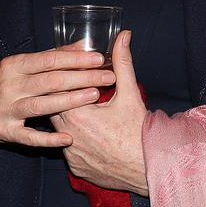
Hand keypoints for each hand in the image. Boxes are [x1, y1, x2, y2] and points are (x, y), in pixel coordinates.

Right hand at [0, 47, 114, 147]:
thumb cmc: (3, 82)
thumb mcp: (22, 65)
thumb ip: (53, 56)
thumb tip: (84, 45)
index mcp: (15, 66)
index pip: (50, 60)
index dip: (76, 59)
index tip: (100, 59)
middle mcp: (10, 86)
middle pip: (50, 81)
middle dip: (82, 78)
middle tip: (107, 77)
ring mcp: (6, 109)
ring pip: (41, 105)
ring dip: (69, 101)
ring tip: (94, 96)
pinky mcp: (4, 131)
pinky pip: (28, 137)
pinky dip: (48, 139)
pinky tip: (68, 138)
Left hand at [52, 31, 148, 195]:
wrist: (149, 167)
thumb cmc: (139, 131)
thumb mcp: (130, 94)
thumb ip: (122, 64)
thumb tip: (122, 37)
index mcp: (76, 114)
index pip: (59, 89)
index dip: (67, 80)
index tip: (77, 75)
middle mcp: (67, 136)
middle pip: (56, 110)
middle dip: (66, 100)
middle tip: (82, 93)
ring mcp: (70, 155)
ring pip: (62, 132)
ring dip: (71, 122)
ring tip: (87, 115)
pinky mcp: (76, 168)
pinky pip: (70, 150)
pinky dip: (78, 142)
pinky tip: (92, 137)